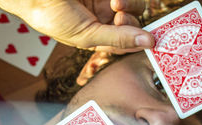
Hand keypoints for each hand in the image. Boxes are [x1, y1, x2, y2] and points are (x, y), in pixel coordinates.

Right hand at [0, 0, 153, 52]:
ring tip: (115, 1)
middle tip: (119, 17)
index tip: (148, 38)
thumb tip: (148, 43)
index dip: (139, 41)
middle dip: (132, 20)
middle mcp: (105, 17)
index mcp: (100, 35)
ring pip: (134, 2)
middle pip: (135, 20)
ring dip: (131, 3)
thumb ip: (119, 39)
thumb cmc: (52, 17)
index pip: (128, 42)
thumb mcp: (87, 35)